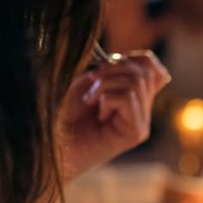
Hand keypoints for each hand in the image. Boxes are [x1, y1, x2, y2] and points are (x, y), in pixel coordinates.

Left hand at [58, 50, 169, 180]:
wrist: (49, 143)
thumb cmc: (63, 112)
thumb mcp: (92, 80)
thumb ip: (120, 69)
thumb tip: (150, 60)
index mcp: (133, 98)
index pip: (152, 67)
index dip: (131, 59)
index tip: (104, 71)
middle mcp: (142, 112)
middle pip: (144, 72)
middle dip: (111, 70)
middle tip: (90, 88)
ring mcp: (141, 124)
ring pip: (136, 83)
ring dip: (104, 85)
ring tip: (90, 101)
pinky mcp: (136, 133)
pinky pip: (128, 98)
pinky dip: (106, 99)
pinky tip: (98, 116)